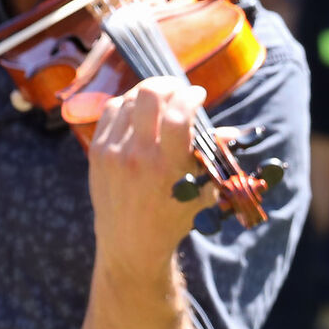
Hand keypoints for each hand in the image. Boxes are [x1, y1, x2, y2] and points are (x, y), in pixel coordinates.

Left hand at [86, 77, 209, 263]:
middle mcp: (138, 156)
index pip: (178, 113)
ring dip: (148, 93)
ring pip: (128, 98)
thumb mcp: (201, 191)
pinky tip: (139, 111)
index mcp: (168, 166)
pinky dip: (127, 104)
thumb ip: (214, 157)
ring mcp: (113, 152)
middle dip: (168, 84)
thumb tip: (231, 131)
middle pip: (148, 95)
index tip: (198, 96)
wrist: (131, 243)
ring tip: (161, 100)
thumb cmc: (173, 217)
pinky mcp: (97, 151)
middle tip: (178, 90)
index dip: (191, 96)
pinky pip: (110, 111)